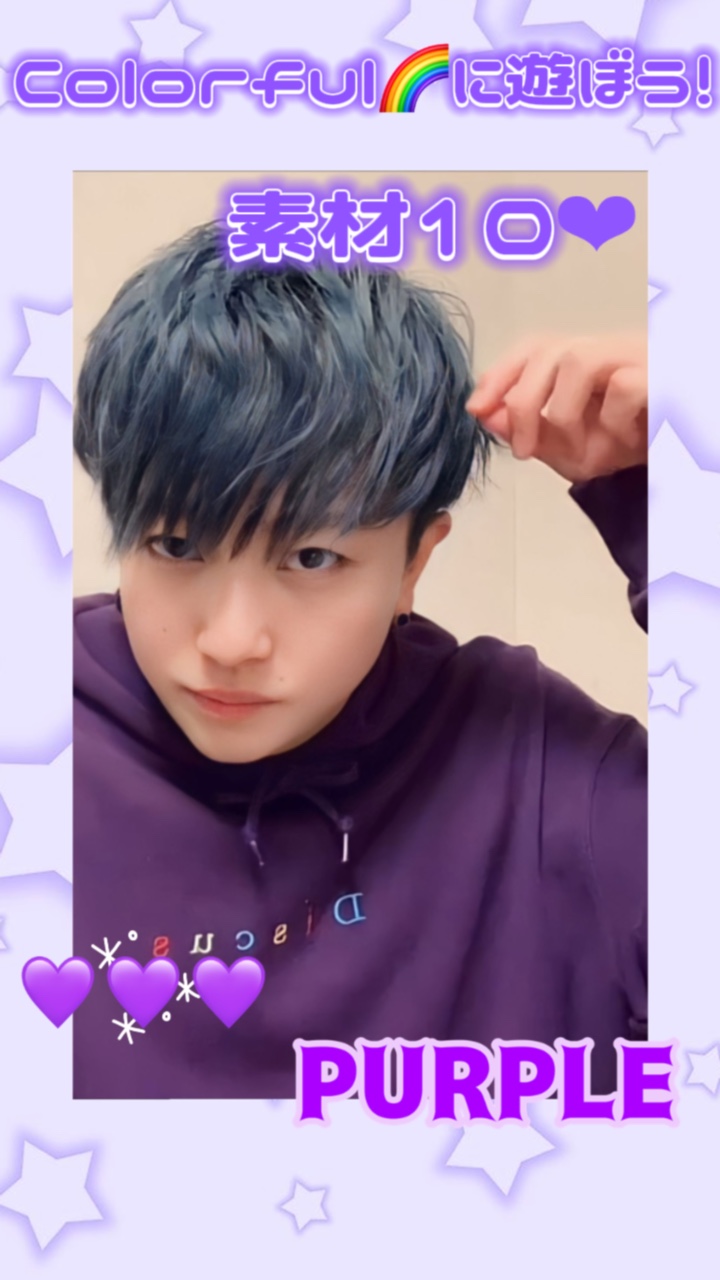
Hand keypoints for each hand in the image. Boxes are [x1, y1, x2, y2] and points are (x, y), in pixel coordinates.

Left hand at [467, 333, 646, 482]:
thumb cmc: (629, 450)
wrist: (681, 465)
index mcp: (584, 361)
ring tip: (582, 454)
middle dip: (522, 403)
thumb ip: (527, 431)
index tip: (476, 409)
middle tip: (524, 451)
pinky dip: (613, 424)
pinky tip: (627, 443)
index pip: (535, 346)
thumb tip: (483, 414)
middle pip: (548, 350)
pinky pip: (623, 387)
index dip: (501, 373)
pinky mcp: (662, 377)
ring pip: (579, 360)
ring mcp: (637, 358)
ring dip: (564, 415)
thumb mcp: (569, 448)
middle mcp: (609, 350)